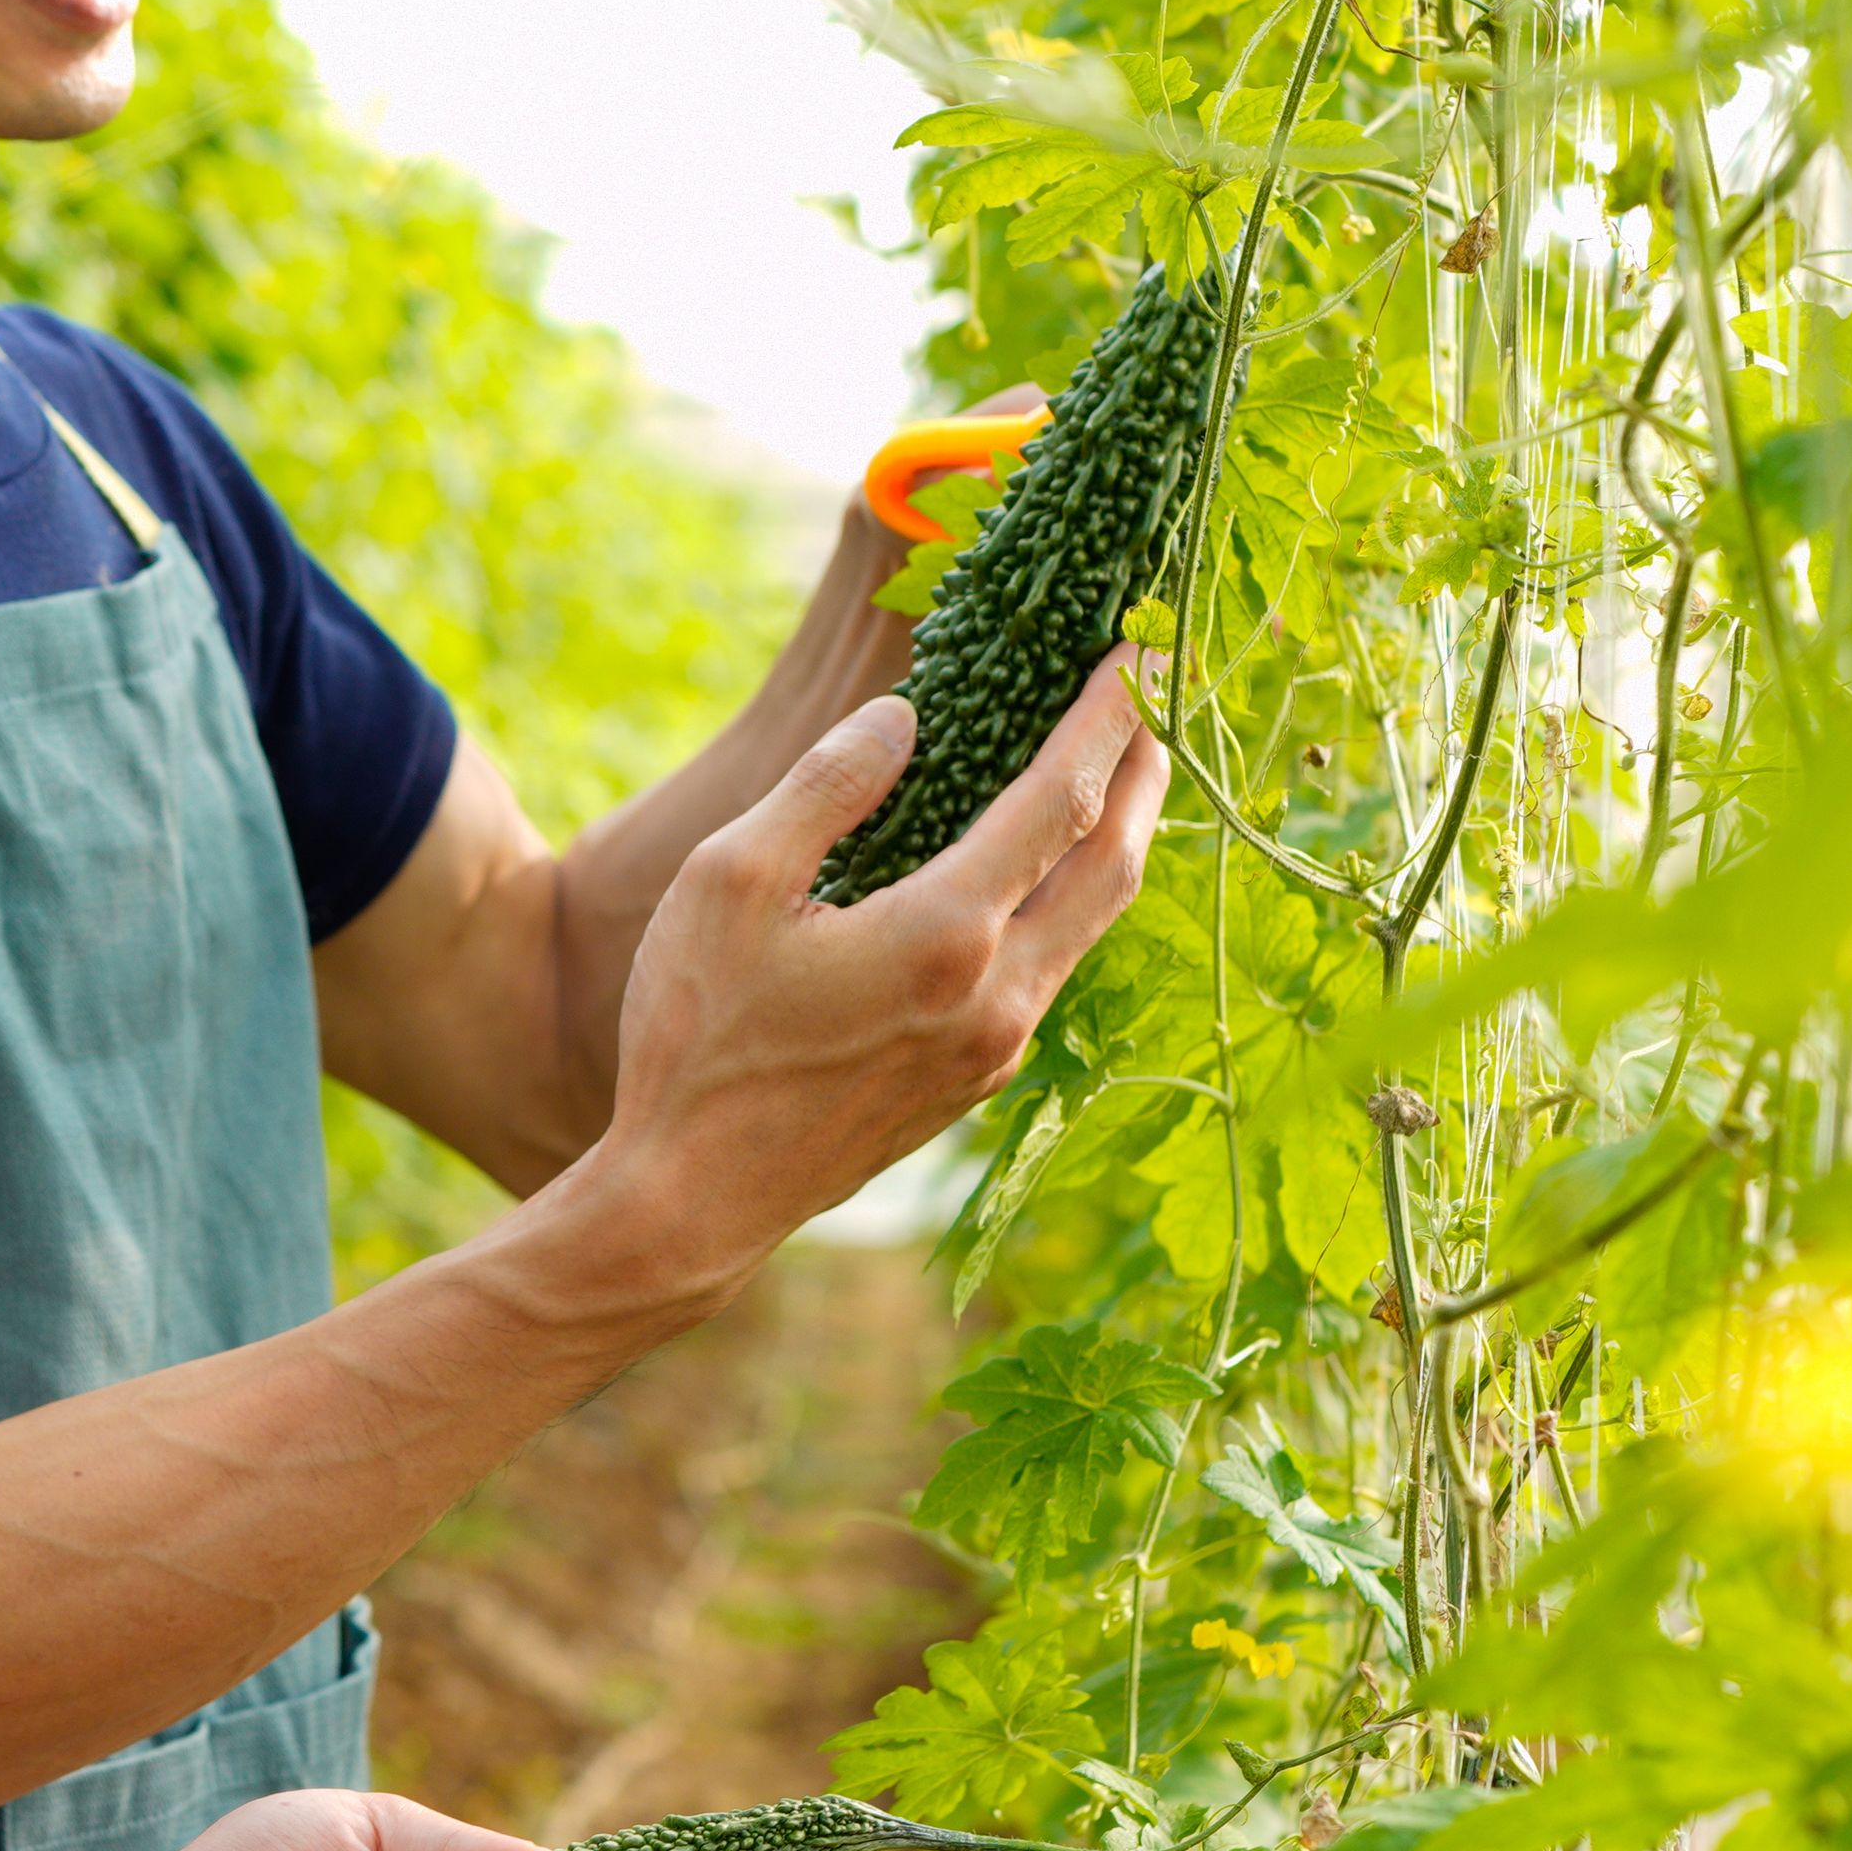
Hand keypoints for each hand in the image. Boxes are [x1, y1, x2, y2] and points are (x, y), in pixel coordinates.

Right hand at [545, 652, 1168, 1291]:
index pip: (1062, 799)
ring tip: (1123, 769)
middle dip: (1147, 770)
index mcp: (945, 934)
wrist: (690, 1202)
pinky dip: (1071, 895)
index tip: (1142, 648)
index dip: (1110, 715)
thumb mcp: (729, 883)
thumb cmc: (696, 1038)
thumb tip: (905, 718)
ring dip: (1120, 837)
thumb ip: (826, 786)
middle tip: (1161, 694)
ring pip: (1094, 922)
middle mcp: (997, 994)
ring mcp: (996, 1047)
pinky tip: (1044, 869)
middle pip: (1114, 863)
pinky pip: (1054, 966)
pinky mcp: (976, 1080)